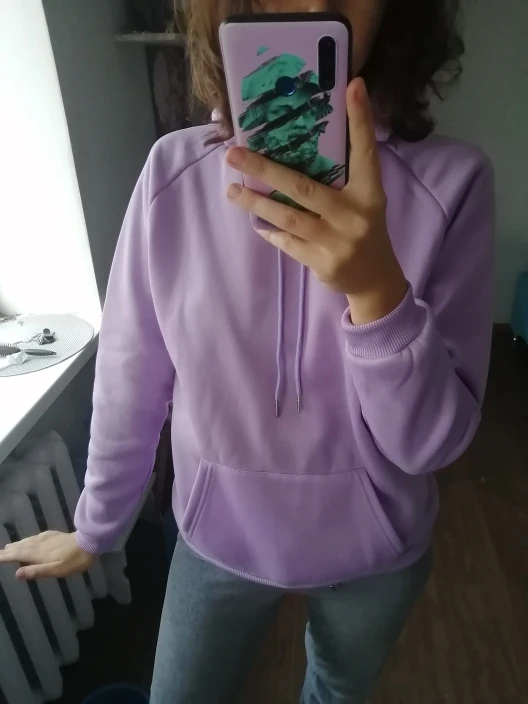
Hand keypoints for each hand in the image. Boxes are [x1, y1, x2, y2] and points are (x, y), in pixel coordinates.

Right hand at [0, 531, 94, 579]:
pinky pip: (37, 537)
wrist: (89, 542)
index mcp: (38, 553)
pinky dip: (29, 540)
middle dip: (10, 550)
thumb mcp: (55, 570)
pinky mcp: (55, 535)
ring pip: (29, 540)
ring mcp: (48, 538)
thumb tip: (16, 573)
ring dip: (18, 544)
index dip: (6, 556)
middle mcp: (40, 543)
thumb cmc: (73, 560)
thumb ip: (36, 571)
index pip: (18, 554)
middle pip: (21, 546)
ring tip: (10, 546)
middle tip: (1, 552)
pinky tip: (32, 540)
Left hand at [225, 78, 406, 324]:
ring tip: (231, 190)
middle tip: (234, 153)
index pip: (364, 152)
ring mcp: (336, 242)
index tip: (352, 86)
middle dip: (265, 169)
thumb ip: (344, 176)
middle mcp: (354, 215)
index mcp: (370, 194)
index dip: (360, 119)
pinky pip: (288, 242)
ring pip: (288, 217)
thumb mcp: (365, 200)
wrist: (374, 279)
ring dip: (256, 203)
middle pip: (303, 187)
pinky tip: (256, 220)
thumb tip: (301, 144)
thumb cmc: (364, 229)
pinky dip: (270, 231)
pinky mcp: (321, 262)